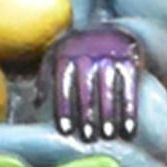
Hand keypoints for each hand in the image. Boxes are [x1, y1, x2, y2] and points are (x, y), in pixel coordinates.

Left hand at [45, 23, 145, 147]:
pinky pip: (129, 88)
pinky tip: (128, 129)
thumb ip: (45, 75)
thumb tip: (36, 104)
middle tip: (87, 137)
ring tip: (107, 135)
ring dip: (108, 114)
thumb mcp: (58, 53)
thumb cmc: (80, 49)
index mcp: (67, 53)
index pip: (64, 82)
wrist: (116, 29)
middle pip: (86, 89)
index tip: (66, 130)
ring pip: (108, 90)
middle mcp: (88, 54)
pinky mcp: (129, 61)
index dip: (64, 107)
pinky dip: (129, 110)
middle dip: (86, 114)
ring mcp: (110, 57)